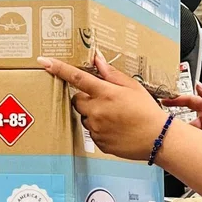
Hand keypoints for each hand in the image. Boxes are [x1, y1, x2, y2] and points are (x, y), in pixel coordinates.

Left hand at [40, 53, 171, 160]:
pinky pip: (93, 133)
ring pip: (85, 117)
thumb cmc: (147, 111)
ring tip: (115, 117)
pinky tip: (116, 129)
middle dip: (86, 99)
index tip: (44, 62)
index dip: (59, 68)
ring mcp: (96, 129)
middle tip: (106, 101)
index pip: (76, 77)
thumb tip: (97, 59)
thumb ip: (111, 74)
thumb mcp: (132, 87)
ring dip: (94, 115)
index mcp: (105, 93)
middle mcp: (96, 111)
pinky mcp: (99, 143)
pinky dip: (101, 129)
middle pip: (77, 100)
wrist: (158, 139)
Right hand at [168, 84, 201, 153]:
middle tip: (169, 127)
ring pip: (194, 133)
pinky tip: (193, 146)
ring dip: (188, 136)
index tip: (165, 101)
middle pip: (188, 120)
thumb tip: (198, 86)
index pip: (190, 101)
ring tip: (182, 138)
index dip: (177, 101)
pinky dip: (196, 145)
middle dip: (179, 124)